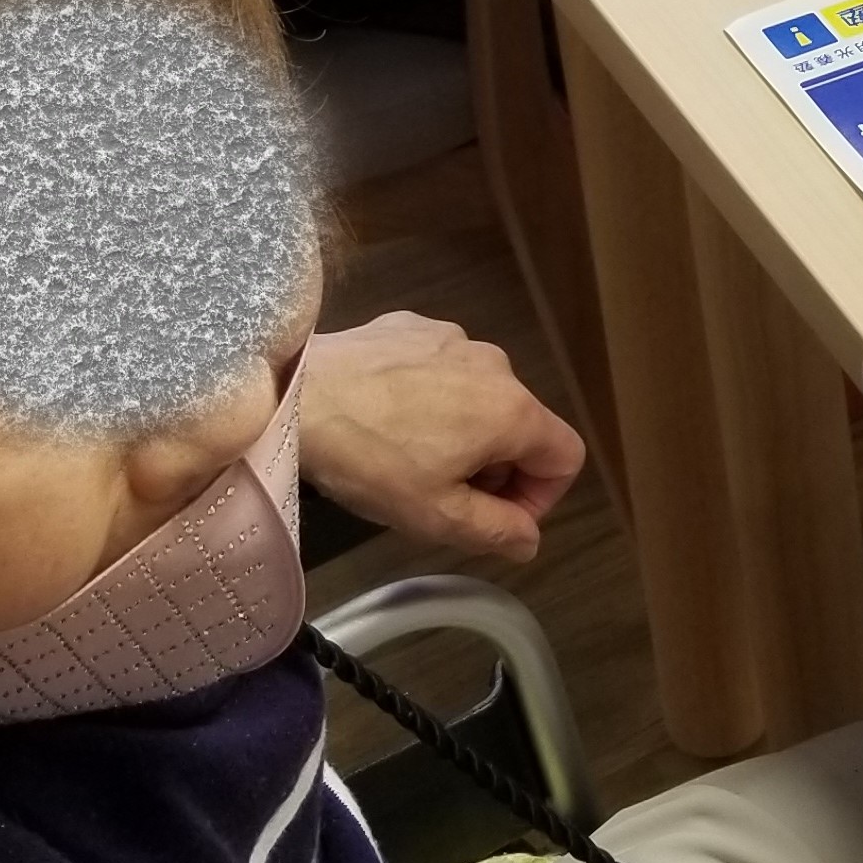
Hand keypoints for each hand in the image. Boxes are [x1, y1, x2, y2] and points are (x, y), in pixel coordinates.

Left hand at [301, 312, 584, 563]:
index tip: (495, 518)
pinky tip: (383, 415)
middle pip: (522, 425)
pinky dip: (427, 394)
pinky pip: (440, 367)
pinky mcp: (412, 324)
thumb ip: (498, 530)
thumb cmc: (372, 461)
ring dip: (461, 430)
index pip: (566, 457)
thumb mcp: (436, 516)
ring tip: (405, 454)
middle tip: (442, 495)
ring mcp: (453, 337)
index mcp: (513, 411)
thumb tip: (530, 538)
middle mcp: (495, 364)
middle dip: (496, 468)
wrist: (296, 394)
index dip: (541, 498)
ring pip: (479, 394)